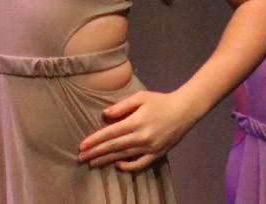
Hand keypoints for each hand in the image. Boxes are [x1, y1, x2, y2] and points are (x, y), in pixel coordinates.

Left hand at [77, 89, 196, 171]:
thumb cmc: (160, 101)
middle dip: (96, 152)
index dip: (95, 140)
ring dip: (106, 160)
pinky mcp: (157, 154)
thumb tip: (105, 115)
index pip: (110, 134)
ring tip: (93, 163)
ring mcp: (149, 148)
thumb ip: (121, 106)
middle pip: (113, 147)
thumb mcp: (140, 97)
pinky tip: (117, 165)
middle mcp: (141, 138)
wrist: (184, 110)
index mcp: (135, 122)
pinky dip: (128, 166)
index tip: (82, 146)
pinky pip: (140, 164)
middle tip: (81, 158)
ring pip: (123, 156)